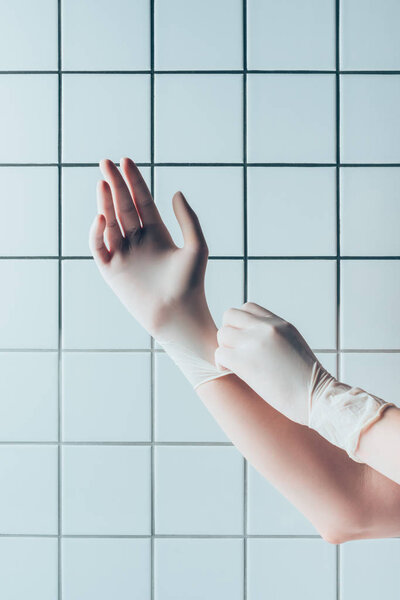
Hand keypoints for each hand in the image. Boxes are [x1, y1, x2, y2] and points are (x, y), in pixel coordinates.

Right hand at [89, 157, 214, 339]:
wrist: (178, 316)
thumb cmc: (191, 285)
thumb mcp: (196, 247)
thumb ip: (188, 220)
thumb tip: (177, 193)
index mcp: (157, 234)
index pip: (142, 201)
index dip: (134, 181)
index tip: (126, 161)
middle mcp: (138, 241)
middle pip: (123, 207)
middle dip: (115, 184)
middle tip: (106, 162)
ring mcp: (124, 255)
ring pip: (110, 223)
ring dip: (105, 202)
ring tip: (103, 181)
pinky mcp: (112, 271)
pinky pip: (99, 248)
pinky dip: (97, 233)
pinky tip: (102, 217)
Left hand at [215, 302, 318, 425]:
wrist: (317, 397)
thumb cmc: (308, 380)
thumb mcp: (294, 346)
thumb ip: (275, 337)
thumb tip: (256, 341)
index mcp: (280, 323)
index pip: (248, 308)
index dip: (241, 323)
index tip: (244, 339)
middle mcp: (267, 328)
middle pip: (230, 315)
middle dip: (229, 332)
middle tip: (235, 350)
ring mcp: (254, 343)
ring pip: (222, 333)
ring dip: (224, 348)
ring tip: (233, 363)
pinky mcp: (244, 362)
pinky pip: (219, 354)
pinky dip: (221, 363)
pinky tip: (230, 371)